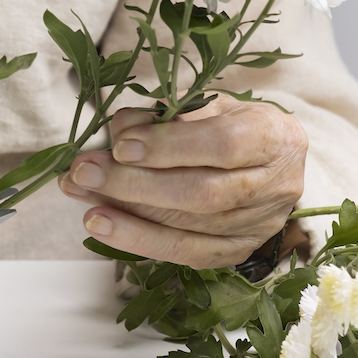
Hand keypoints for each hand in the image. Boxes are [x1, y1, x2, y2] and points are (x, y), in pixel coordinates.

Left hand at [57, 96, 306, 267]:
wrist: (270, 160)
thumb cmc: (233, 124)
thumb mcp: (206, 104)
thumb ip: (166, 114)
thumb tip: (120, 128)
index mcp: (275, 137)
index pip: (223, 144)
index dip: (169, 146)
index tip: (121, 145)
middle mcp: (275, 186)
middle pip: (201, 193)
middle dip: (134, 184)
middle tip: (85, 172)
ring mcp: (259, 225)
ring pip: (189, 227)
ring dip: (127, 214)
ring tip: (82, 198)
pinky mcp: (238, 251)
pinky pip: (185, 253)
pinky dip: (139, 239)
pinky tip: (103, 226)